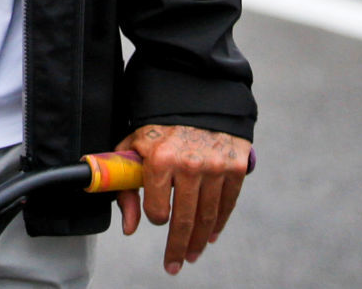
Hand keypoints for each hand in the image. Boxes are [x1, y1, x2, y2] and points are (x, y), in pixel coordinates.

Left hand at [113, 124, 250, 274]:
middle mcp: (189, 165)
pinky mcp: (236, 165)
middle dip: (178, 248)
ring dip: (200, 241)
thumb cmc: (156, 124)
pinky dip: (220, 222)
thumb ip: (125, 187)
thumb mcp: (131, 147)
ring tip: (192, 254)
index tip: (156, 217)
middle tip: (174, 265)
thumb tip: (129, 228)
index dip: (155, 217)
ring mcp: (216, 167)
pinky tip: (212, 234)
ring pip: (208, 216)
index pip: (158, 210)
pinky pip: (228, 202)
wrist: (193, 95)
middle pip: (185, 220)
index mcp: (160, 160)